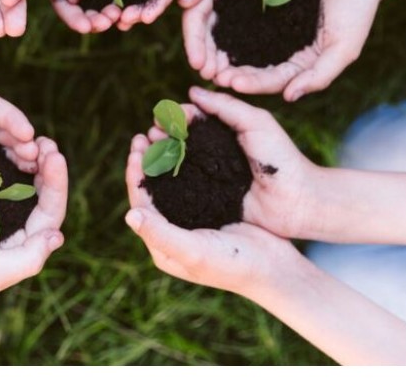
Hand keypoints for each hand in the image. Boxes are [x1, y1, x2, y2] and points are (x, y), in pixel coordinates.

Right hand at [0, 95, 67, 314]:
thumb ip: (27, 258)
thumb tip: (57, 236)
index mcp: (19, 250)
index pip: (50, 213)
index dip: (58, 183)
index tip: (55, 154)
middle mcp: (9, 235)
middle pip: (39, 196)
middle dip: (46, 167)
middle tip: (46, 142)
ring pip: (19, 185)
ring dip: (27, 162)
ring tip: (31, 140)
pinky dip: (2, 162)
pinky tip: (2, 145)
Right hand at [44, 0, 125, 32]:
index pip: (63, 5)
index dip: (73, 19)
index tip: (86, 27)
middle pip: (84, 11)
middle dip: (94, 21)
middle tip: (107, 22)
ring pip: (104, 5)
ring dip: (111, 15)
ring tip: (121, 18)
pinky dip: (127, 2)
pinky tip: (135, 7)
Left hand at [124, 88, 305, 297]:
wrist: (275, 268)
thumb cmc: (233, 266)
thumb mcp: (194, 252)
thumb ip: (161, 235)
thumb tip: (129, 214)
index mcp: (162, 247)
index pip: (140, 206)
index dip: (135, 178)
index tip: (135, 152)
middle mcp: (172, 233)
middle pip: (151, 193)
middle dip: (145, 164)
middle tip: (143, 137)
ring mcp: (191, 221)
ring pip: (169, 185)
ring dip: (162, 160)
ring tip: (158, 136)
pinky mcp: (210, 210)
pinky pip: (191, 182)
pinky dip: (184, 163)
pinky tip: (185, 145)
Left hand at [183, 0, 380, 99]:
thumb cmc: (359, 6)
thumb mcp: (345, 45)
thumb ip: (321, 74)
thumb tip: (289, 97)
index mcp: (304, 64)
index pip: (274, 81)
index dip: (253, 84)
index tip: (230, 83)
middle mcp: (287, 50)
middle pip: (255, 68)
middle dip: (233, 72)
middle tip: (209, 74)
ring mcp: (277, 29)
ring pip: (246, 46)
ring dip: (226, 52)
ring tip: (206, 54)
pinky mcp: (268, 6)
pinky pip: (245, 19)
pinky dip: (229, 24)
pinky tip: (211, 24)